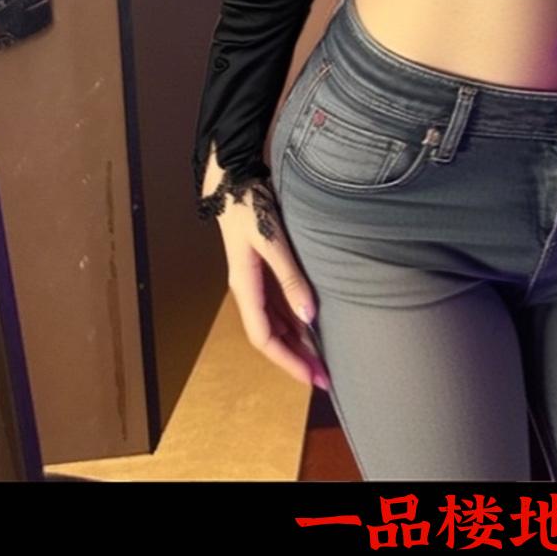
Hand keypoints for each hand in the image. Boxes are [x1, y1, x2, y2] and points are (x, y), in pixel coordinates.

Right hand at [214, 184, 332, 394]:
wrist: (231, 178)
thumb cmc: (249, 206)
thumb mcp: (271, 240)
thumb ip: (289, 277)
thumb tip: (309, 316)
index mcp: (245, 287)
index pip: (265, 338)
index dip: (288, 361)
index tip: (312, 377)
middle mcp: (248, 289)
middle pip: (271, 336)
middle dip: (296, 359)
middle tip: (325, 377)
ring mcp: (254, 280)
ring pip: (276, 322)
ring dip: (296, 342)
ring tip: (321, 358)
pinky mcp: (262, 267)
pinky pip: (278, 305)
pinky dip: (294, 320)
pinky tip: (310, 326)